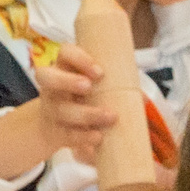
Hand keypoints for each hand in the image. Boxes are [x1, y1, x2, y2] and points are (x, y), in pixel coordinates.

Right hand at [25, 46, 112, 162]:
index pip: (64, 53)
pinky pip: (65, 134)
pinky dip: (82, 137)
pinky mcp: (55, 131)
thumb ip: (116, 90)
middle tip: (89, 86)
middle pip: (46, 76)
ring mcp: (51, 109)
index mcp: (65, 69)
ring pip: (60, 108)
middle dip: (67, 81)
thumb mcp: (98, 91)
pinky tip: (98, 137)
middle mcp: (53, 87)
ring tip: (110, 117)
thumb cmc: (84, 102)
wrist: (58, 128)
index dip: (78, 58)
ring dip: (85, 113)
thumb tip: (143, 98)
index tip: (100, 71)